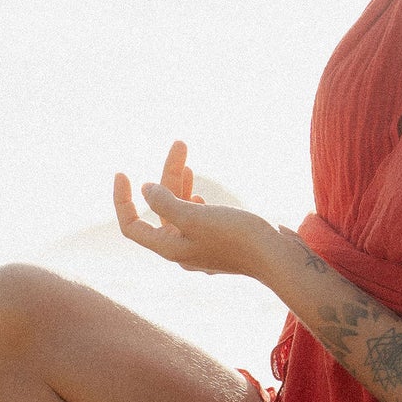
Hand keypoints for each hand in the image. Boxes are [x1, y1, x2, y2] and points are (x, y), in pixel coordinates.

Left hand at [113, 139, 265, 275]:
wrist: (278, 256)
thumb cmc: (237, 236)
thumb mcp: (195, 216)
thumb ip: (166, 202)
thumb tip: (146, 190)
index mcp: (171, 248)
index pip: (132, 227)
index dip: (123, 201)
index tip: (123, 173)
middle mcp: (183, 250)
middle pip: (162, 210)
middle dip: (168, 177)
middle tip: (180, 145)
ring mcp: (202, 247)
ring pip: (182, 212)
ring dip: (182, 185)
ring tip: (188, 161)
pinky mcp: (221, 242)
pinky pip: (197, 220)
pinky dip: (194, 201)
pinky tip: (198, 194)